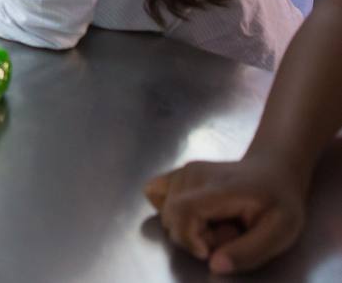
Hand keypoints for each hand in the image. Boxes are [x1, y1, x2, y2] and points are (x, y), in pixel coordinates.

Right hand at [145, 155, 307, 273]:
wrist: (273, 170)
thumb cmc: (280, 202)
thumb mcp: (280, 233)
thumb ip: (248, 253)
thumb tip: (213, 265)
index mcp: (222, 188)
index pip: (184, 210)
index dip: (188, 238)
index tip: (208, 253)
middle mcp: (195, 174)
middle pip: (172, 216)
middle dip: (194, 238)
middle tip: (226, 236)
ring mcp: (184, 171)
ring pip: (166, 212)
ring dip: (187, 228)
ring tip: (217, 224)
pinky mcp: (177, 173)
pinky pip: (155, 195)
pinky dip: (170, 211)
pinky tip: (196, 214)